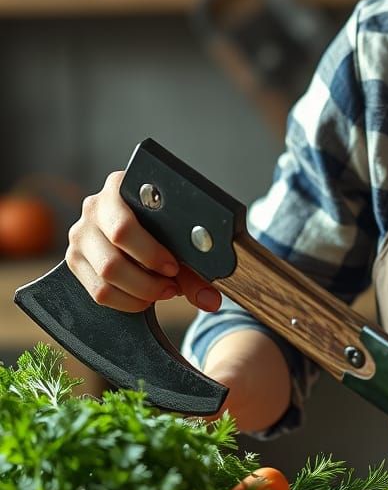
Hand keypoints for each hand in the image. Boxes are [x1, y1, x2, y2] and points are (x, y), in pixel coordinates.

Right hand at [66, 170, 221, 313]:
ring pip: (104, 279)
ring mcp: (80, 234)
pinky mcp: (74, 259)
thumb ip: (196, 270)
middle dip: (147, 282)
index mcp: (118, 189)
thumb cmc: (162, 223)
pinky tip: (144, 296)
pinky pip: (96, 293)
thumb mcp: (178, 237)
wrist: (142, 220)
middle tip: (171, 286)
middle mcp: (93, 209)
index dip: (151, 253)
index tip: (174, 267)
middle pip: (112, 261)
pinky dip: (126, 301)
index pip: (124, 228)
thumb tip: (211, 300)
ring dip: (139, 293)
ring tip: (162, 291)